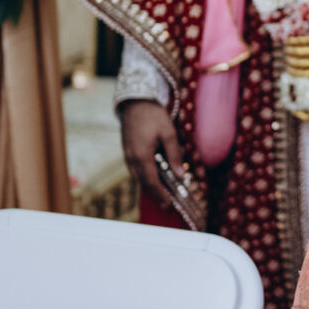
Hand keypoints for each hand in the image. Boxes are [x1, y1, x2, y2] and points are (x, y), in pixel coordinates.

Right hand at [118, 99, 203, 225]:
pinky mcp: (127, 151)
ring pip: (138, 177)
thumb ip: (175, 155)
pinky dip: (144, 177)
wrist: (135, 102)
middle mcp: (132, 159)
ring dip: (149, 187)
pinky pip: (135, 170)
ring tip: (161, 196)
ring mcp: (127, 155)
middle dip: (155, 195)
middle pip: (144, 183)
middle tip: (167, 206)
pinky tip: (152, 179)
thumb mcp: (169, 133)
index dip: (160, 195)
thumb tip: (181, 175)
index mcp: (142, 156)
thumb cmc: (154, 116)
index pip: (152, 182)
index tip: (169, 205)